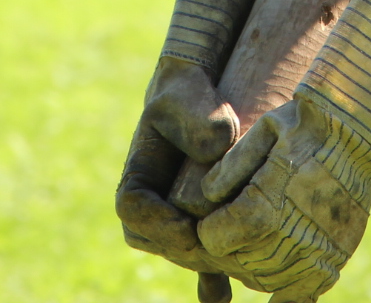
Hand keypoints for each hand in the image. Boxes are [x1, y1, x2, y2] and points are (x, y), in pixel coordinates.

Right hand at [115, 0, 269, 291]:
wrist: (208, 89)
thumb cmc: (188, 87)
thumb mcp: (185, 91)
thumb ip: (194, 114)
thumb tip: (217, 144)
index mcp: (139, 176)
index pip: (136, 211)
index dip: (158, 222)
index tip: (186, 223)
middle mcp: (158, 204)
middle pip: (163, 241)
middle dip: (190, 248)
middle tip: (222, 249)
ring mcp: (182, 216)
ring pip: (189, 251)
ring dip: (210, 266)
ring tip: (233, 288)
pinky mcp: (209, 221)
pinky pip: (211, 255)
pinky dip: (221, 275)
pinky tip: (234, 295)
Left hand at [197, 0, 370, 301]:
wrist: (361, 132)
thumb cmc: (306, 125)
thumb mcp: (262, 132)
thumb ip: (229, 168)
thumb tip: (201, 198)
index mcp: (263, 208)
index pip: (214, 240)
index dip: (208, 227)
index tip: (214, 214)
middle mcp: (289, 238)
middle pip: (237, 263)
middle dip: (228, 248)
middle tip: (232, 225)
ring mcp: (316, 252)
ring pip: (265, 279)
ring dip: (252, 264)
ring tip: (253, 239)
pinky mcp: (336, 256)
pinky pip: (303, 291)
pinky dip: (285, 289)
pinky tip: (277, 275)